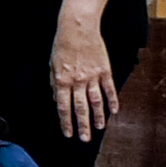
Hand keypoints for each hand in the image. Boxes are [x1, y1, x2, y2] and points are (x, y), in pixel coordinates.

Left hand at [50, 10, 119, 140]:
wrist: (77, 28)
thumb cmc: (62, 44)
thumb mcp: (51, 64)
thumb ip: (54, 82)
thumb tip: (56, 99)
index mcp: (61, 80)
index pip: (63, 107)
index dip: (65, 121)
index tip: (68, 133)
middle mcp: (77, 81)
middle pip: (80, 108)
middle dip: (82, 125)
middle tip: (85, 139)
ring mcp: (92, 76)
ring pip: (96, 101)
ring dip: (98, 116)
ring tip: (100, 128)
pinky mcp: (105, 70)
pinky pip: (109, 89)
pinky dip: (112, 100)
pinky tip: (114, 111)